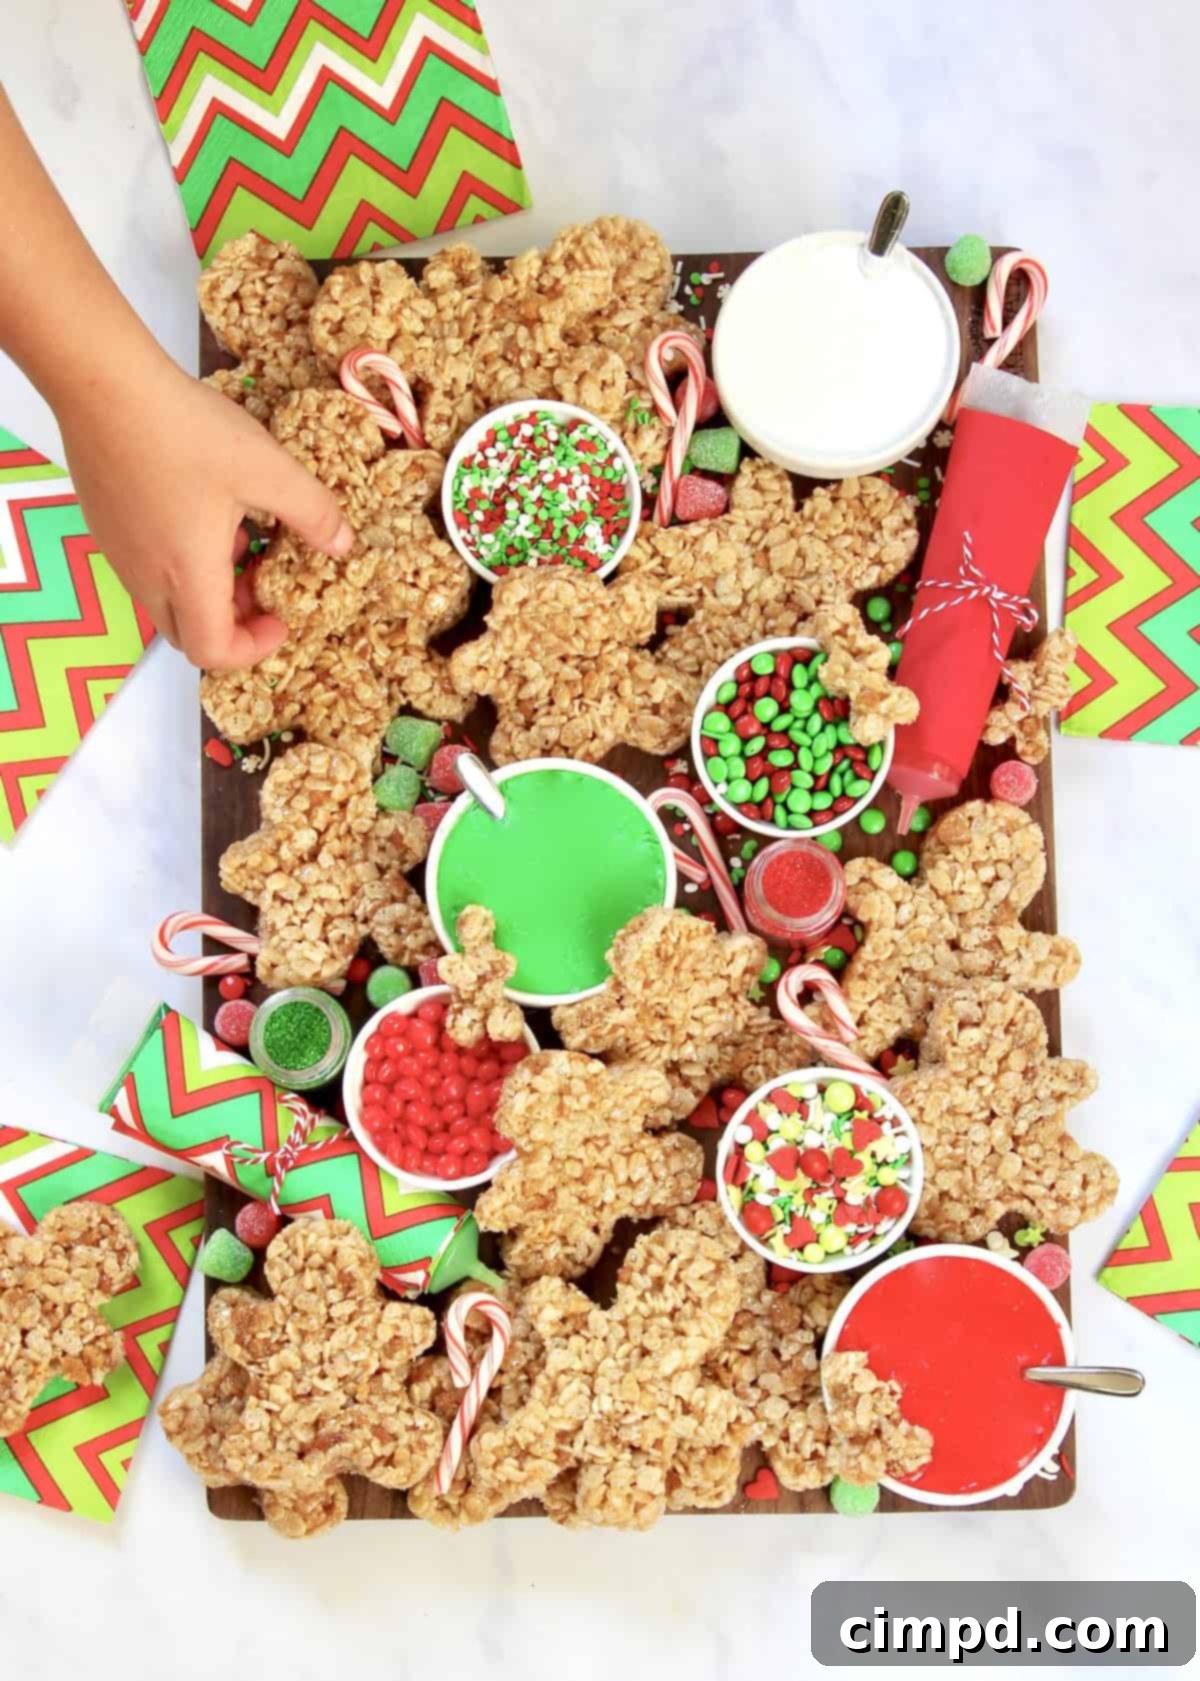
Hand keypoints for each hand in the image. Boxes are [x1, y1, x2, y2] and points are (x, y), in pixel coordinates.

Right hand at [58, 356, 352, 668]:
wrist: (102, 383)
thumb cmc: (184, 429)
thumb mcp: (268, 468)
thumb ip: (311, 511)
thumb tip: (341, 544)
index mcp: (187, 574)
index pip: (213, 652)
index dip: (253, 649)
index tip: (280, 617)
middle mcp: (146, 575)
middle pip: (189, 633)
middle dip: (233, 623)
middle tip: (263, 583)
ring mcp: (120, 553)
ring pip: (168, 600)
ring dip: (209, 589)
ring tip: (239, 538)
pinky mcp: (107, 527)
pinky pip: (147, 568)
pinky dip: (181, 562)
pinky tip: (202, 508)